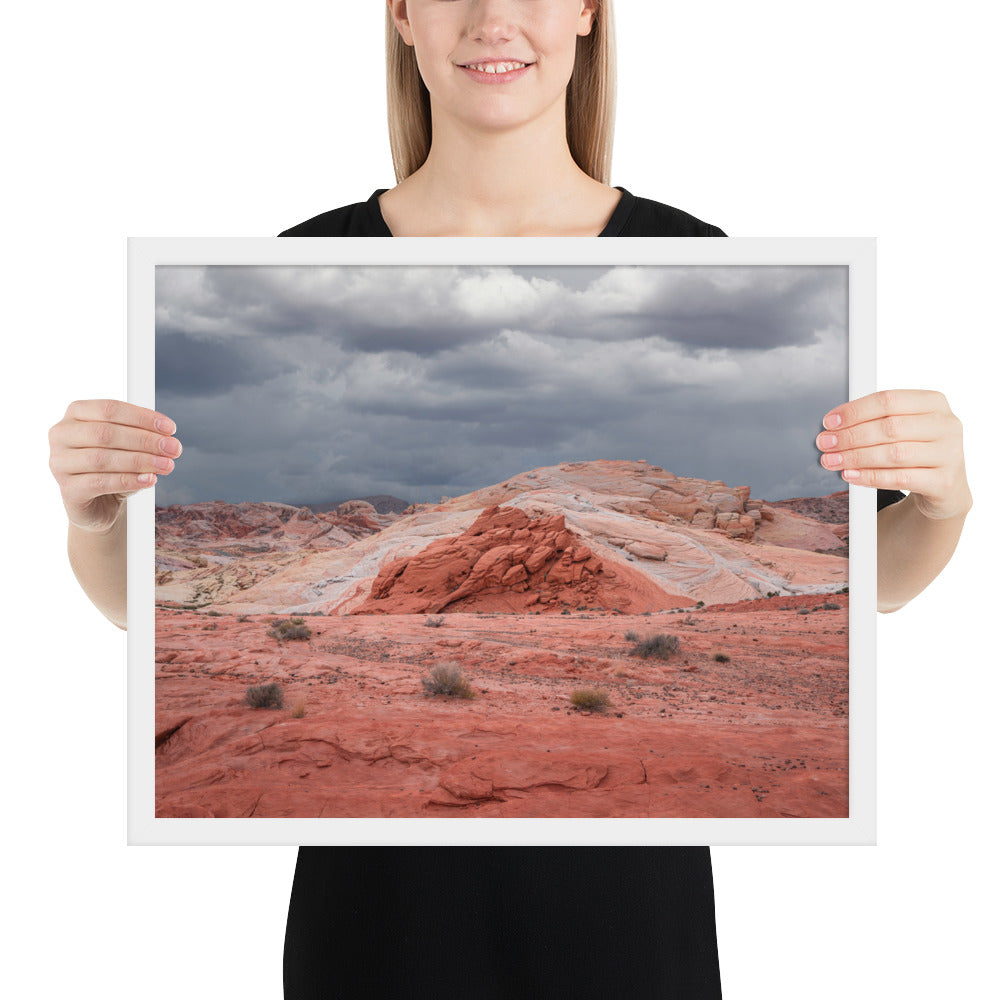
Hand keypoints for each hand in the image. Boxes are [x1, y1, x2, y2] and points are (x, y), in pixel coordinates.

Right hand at [48, 399, 181, 532]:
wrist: (98, 503)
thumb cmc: (113, 467)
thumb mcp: (128, 446)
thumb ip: (142, 438)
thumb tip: (167, 440)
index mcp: (76, 414)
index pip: (109, 409)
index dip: (142, 417)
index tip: (170, 429)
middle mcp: (61, 435)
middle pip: (106, 433)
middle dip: (145, 440)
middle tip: (174, 449)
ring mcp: (59, 463)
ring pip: (102, 458)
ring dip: (141, 461)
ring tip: (167, 465)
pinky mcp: (67, 489)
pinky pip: (100, 483)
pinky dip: (129, 481)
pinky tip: (150, 480)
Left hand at [816, 389, 971, 520]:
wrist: (945, 487)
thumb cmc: (916, 450)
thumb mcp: (904, 428)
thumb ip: (876, 420)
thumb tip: (833, 426)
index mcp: (934, 402)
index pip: (888, 400)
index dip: (855, 411)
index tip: (829, 422)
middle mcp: (946, 425)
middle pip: (889, 427)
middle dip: (850, 436)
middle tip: (825, 443)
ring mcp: (949, 454)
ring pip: (894, 453)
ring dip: (856, 457)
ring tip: (831, 460)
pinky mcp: (944, 482)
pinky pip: (900, 478)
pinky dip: (870, 476)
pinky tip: (850, 475)